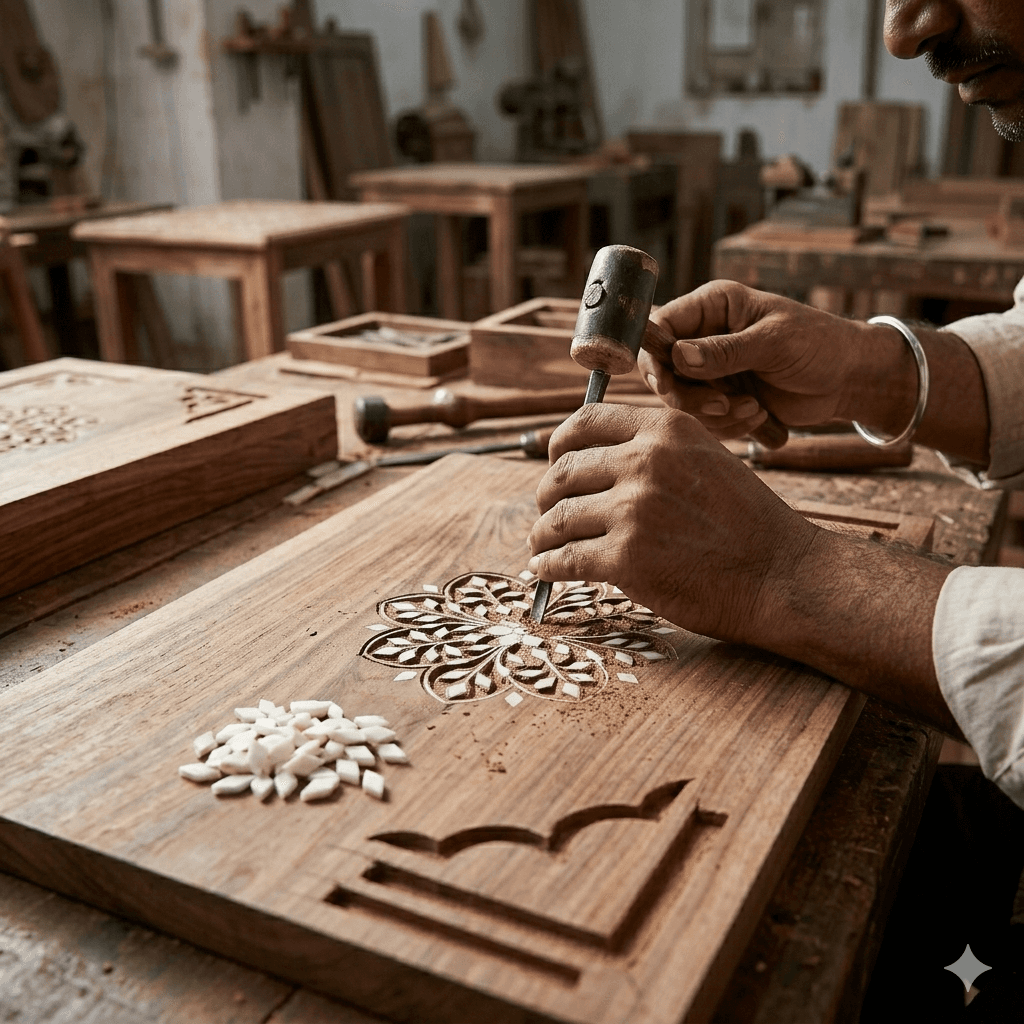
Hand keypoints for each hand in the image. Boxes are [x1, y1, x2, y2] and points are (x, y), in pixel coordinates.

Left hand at [527, 403, 820, 646]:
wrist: (782, 575)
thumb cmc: (745, 524)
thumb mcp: (705, 459)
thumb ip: (654, 451)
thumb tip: (590, 461)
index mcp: (665, 429)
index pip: (584, 422)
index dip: (557, 444)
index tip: (552, 463)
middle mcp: (645, 460)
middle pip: (563, 471)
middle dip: (546, 497)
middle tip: (546, 516)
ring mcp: (634, 509)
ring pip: (557, 517)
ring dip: (542, 536)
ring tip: (542, 547)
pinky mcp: (627, 557)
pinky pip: (565, 558)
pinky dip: (547, 566)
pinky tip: (546, 570)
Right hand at [639, 281, 894, 439]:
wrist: (849, 379)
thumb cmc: (819, 344)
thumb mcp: (773, 343)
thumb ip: (724, 351)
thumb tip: (677, 355)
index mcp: (713, 307)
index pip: (661, 327)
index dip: (656, 358)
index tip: (668, 385)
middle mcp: (705, 337)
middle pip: (664, 371)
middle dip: (689, 396)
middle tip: (722, 404)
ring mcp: (712, 370)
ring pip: (683, 401)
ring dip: (716, 415)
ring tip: (755, 409)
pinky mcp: (723, 398)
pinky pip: (705, 420)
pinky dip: (729, 426)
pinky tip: (759, 416)